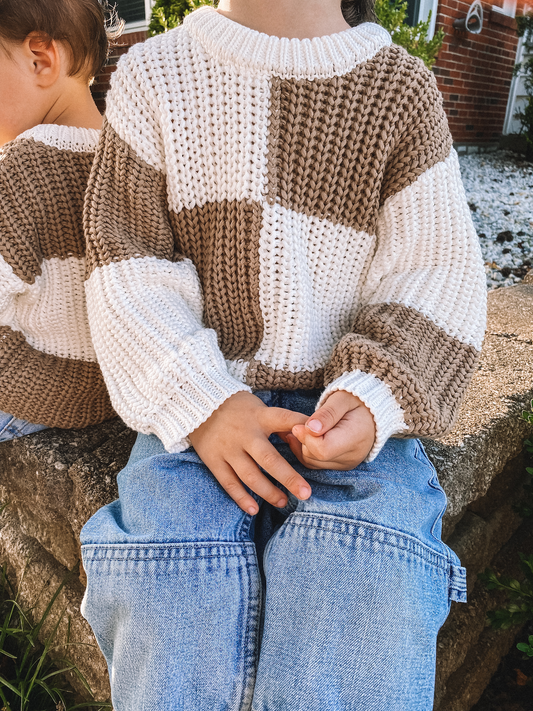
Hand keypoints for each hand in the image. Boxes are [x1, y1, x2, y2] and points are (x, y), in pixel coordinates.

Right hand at [188, 391, 311, 514]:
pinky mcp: (213, 460)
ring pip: (250, 476)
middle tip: (305, 493)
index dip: (301, 427)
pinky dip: (241, 498)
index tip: (318, 439)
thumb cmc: (237, 408)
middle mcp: (244, 434)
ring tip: (283, 502)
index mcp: (260, 417)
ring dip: (268, 492)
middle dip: (288, 477)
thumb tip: (307, 437)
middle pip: (269, 459)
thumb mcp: (260, 407)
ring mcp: (228, 449)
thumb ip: (281, 422)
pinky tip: (254, 509)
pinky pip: (228, 483)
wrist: (198, 403)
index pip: (284, 419)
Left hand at [284, 390, 375, 469]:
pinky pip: (313, 463)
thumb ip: (327, 413)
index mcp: (354, 439)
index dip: (305, 437)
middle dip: (303, 439)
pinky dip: (305, 450)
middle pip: (313, 456)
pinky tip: (304, 436)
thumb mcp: (342, 399)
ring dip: (302, 444)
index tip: (299, 424)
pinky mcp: (338, 466)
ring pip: (310, 461)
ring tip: (303, 427)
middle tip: (301, 422)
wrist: (371, 412)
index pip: (322, 450)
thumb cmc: (356, 401)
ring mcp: (345, 464)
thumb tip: (310, 428)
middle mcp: (351, 457)